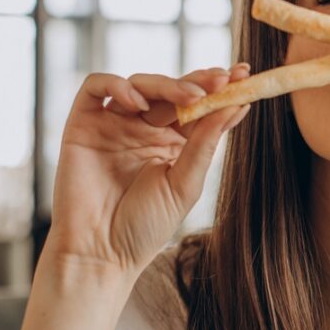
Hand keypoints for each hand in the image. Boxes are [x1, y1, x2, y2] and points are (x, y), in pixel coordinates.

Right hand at [44, 63, 251, 276]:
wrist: (101, 254)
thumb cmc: (145, 226)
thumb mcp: (185, 183)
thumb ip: (206, 143)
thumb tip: (236, 105)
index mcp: (174, 141)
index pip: (200, 106)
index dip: (220, 89)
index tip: (245, 74)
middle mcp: (145, 128)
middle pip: (173, 90)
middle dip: (200, 81)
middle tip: (223, 79)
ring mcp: (115, 124)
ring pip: (142, 84)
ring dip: (168, 84)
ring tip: (190, 97)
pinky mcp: (84, 123)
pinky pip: (96, 87)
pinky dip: (117, 86)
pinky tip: (138, 104)